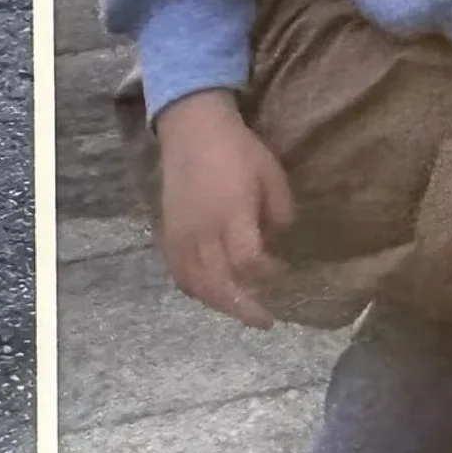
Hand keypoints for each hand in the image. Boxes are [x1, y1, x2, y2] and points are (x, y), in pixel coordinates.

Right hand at [153, 89, 293, 328]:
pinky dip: (197, 291)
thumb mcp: (272, 175)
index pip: (248, 262)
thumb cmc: (239, 150)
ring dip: (220, 304)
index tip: (284, 278)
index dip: (267, 277)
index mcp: (231, 214)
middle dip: (244, 307)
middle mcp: (202, 232)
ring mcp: (181, 237)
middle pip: (219, 284)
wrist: (192, 131)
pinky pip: (179, 275)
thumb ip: (279, 212)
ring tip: (243, 311)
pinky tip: (214, 294)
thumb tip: (278, 242)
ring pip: (196, 285)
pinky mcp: (167, 235)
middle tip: (265, 321)